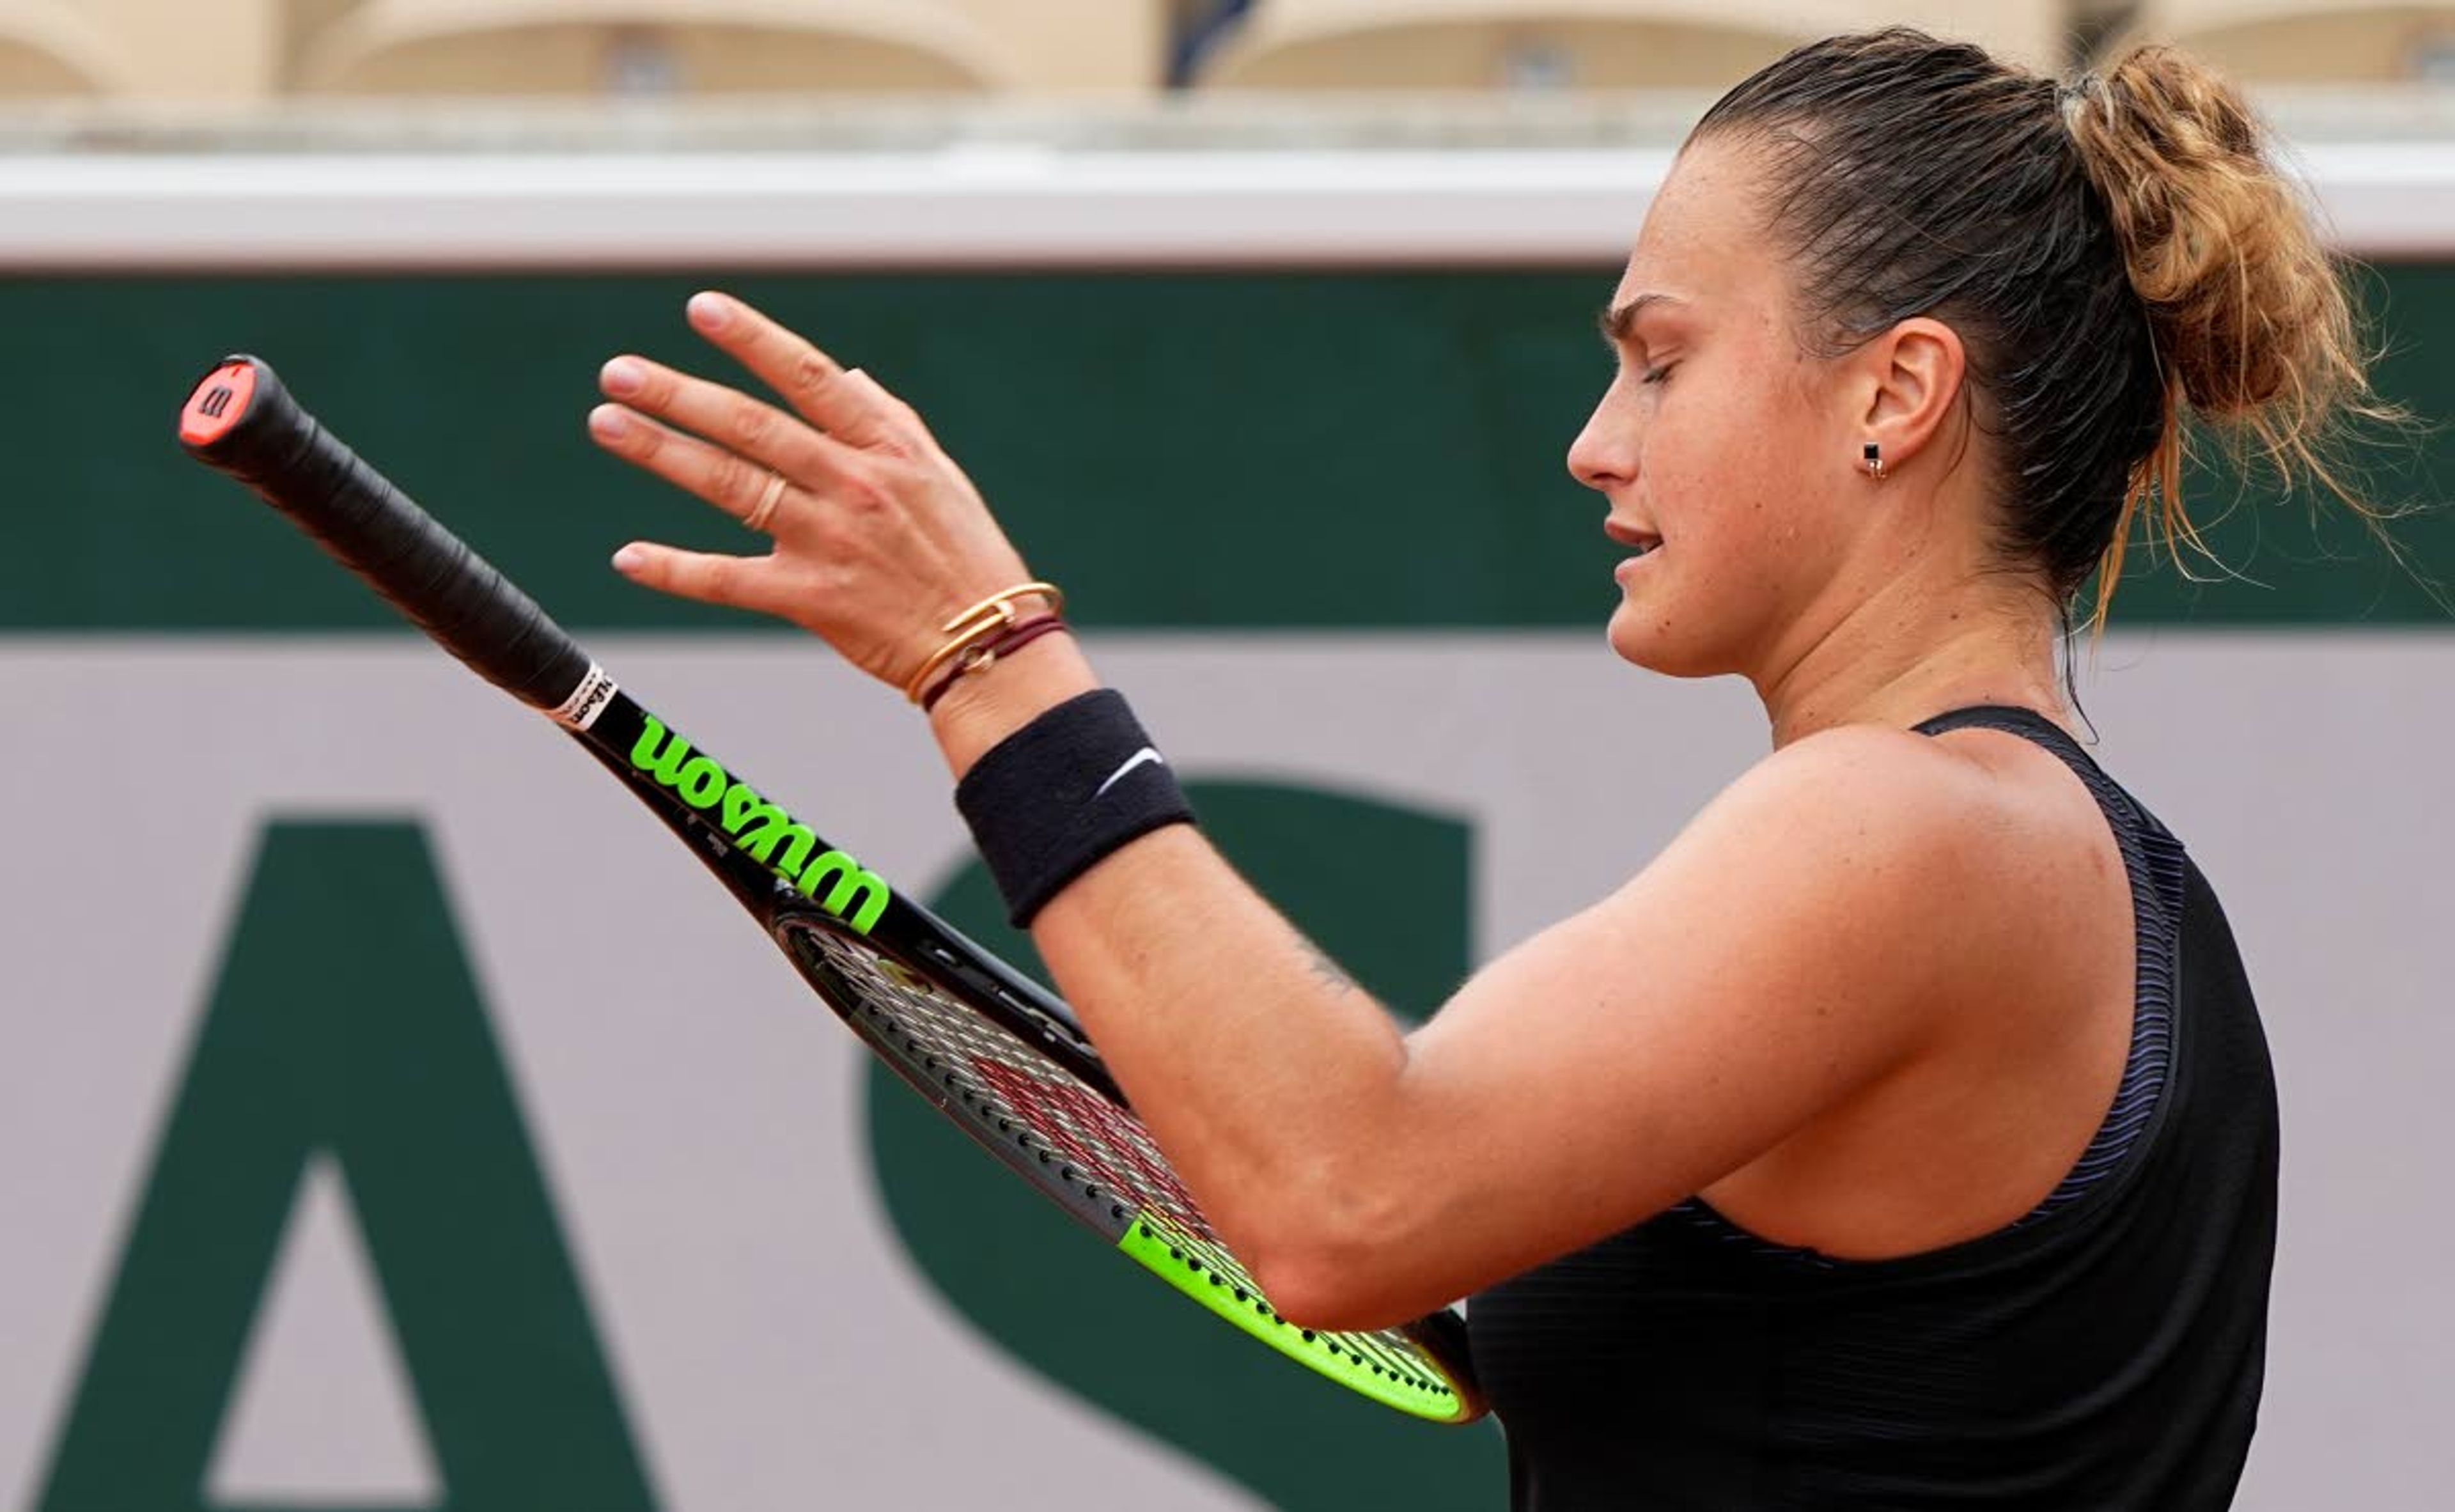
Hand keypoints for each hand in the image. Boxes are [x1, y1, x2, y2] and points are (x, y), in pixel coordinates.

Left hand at [589, 290, 1045, 690]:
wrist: (988, 645)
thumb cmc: (966, 557)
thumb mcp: (941, 476)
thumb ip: (891, 421)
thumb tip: (847, 378)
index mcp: (885, 448)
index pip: (810, 377)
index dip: (753, 339)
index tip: (702, 308)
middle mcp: (854, 485)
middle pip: (753, 427)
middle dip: (679, 394)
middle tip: (619, 372)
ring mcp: (830, 540)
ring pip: (732, 486)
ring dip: (663, 453)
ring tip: (608, 424)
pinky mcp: (812, 597)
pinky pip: (729, 579)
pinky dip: (676, 569)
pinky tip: (630, 556)